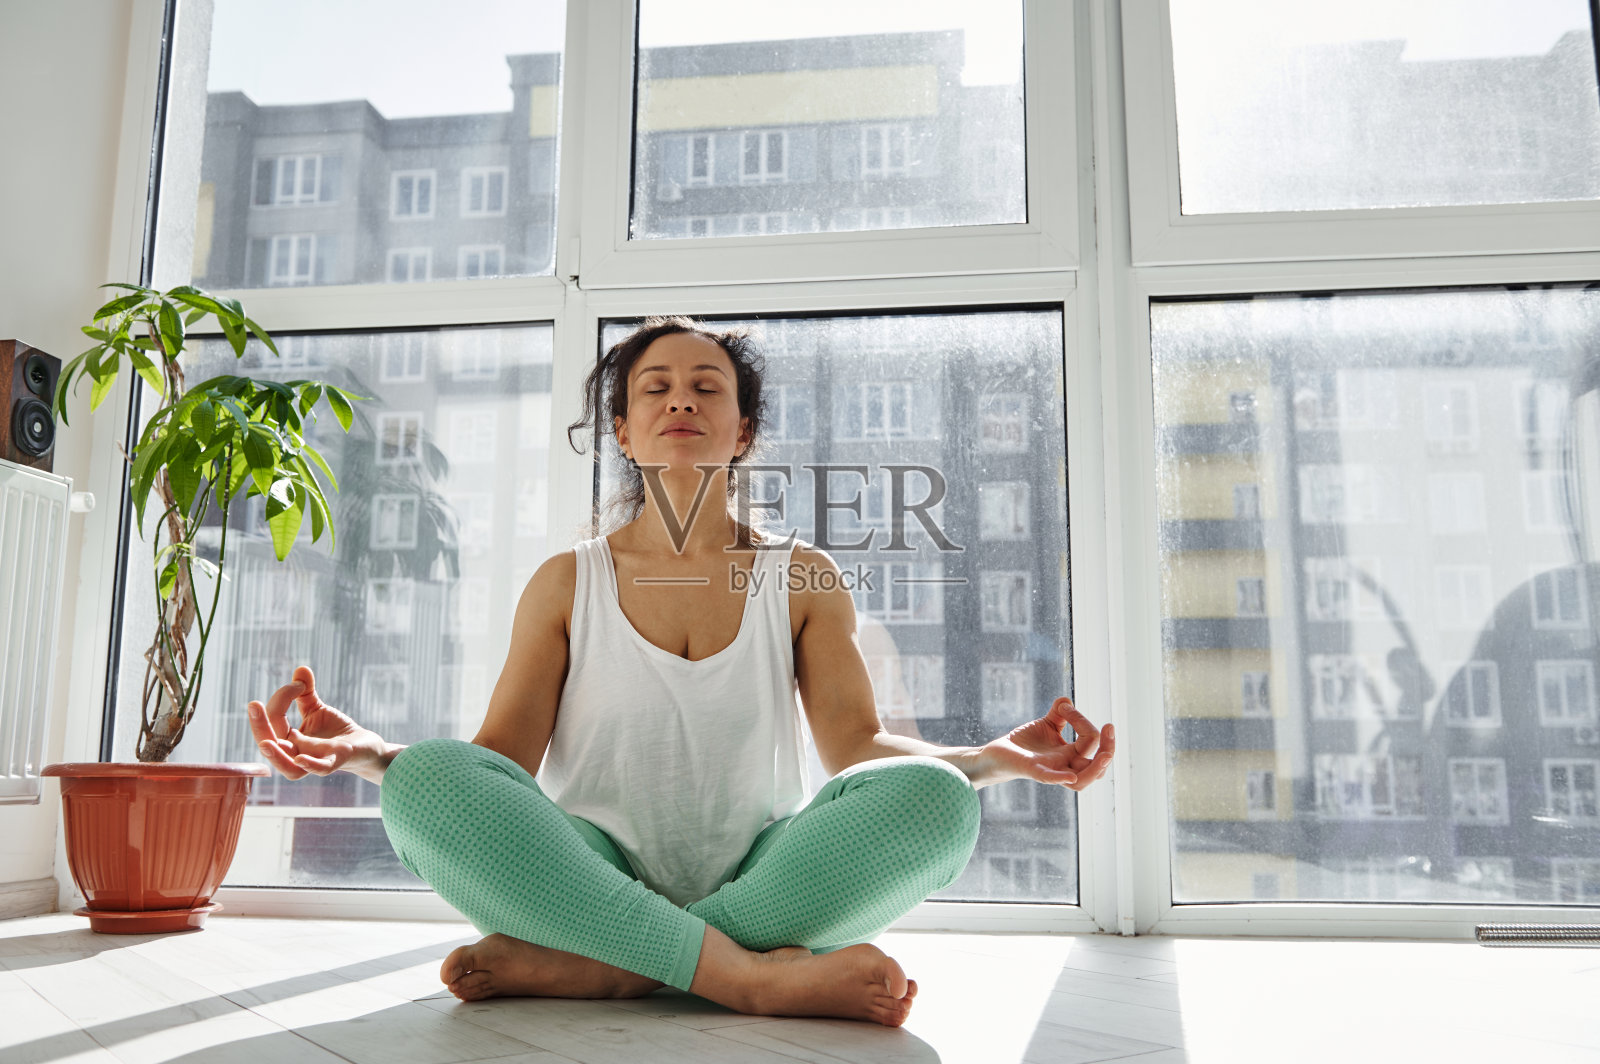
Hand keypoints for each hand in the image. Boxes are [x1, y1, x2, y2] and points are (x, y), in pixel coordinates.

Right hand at [246, 665, 388, 781]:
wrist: (364, 745)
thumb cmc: (335, 731)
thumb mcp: (316, 710)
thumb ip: (305, 693)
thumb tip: (300, 669)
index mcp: (290, 739)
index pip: (275, 720)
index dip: (282, 697)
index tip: (299, 684)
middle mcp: (298, 753)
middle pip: (271, 746)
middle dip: (260, 726)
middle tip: (253, 705)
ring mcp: (317, 759)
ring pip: (290, 768)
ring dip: (276, 756)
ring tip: (265, 743)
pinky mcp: (338, 761)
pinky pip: (321, 769)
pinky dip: (311, 765)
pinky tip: (302, 758)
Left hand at [978, 696, 1114, 790]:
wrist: (998, 753)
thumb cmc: (1025, 743)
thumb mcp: (1047, 725)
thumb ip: (1060, 714)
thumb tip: (1067, 700)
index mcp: (1071, 755)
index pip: (1090, 741)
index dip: (1082, 721)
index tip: (1064, 707)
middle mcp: (1065, 766)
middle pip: (1097, 767)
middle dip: (1109, 749)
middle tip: (1109, 728)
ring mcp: (1051, 770)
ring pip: (1082, 781)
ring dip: (1096, 769)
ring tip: (1105, 754)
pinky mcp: (1033, 771)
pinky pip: (1049, 779)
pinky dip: (1060, 779)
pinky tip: (1070, 777)